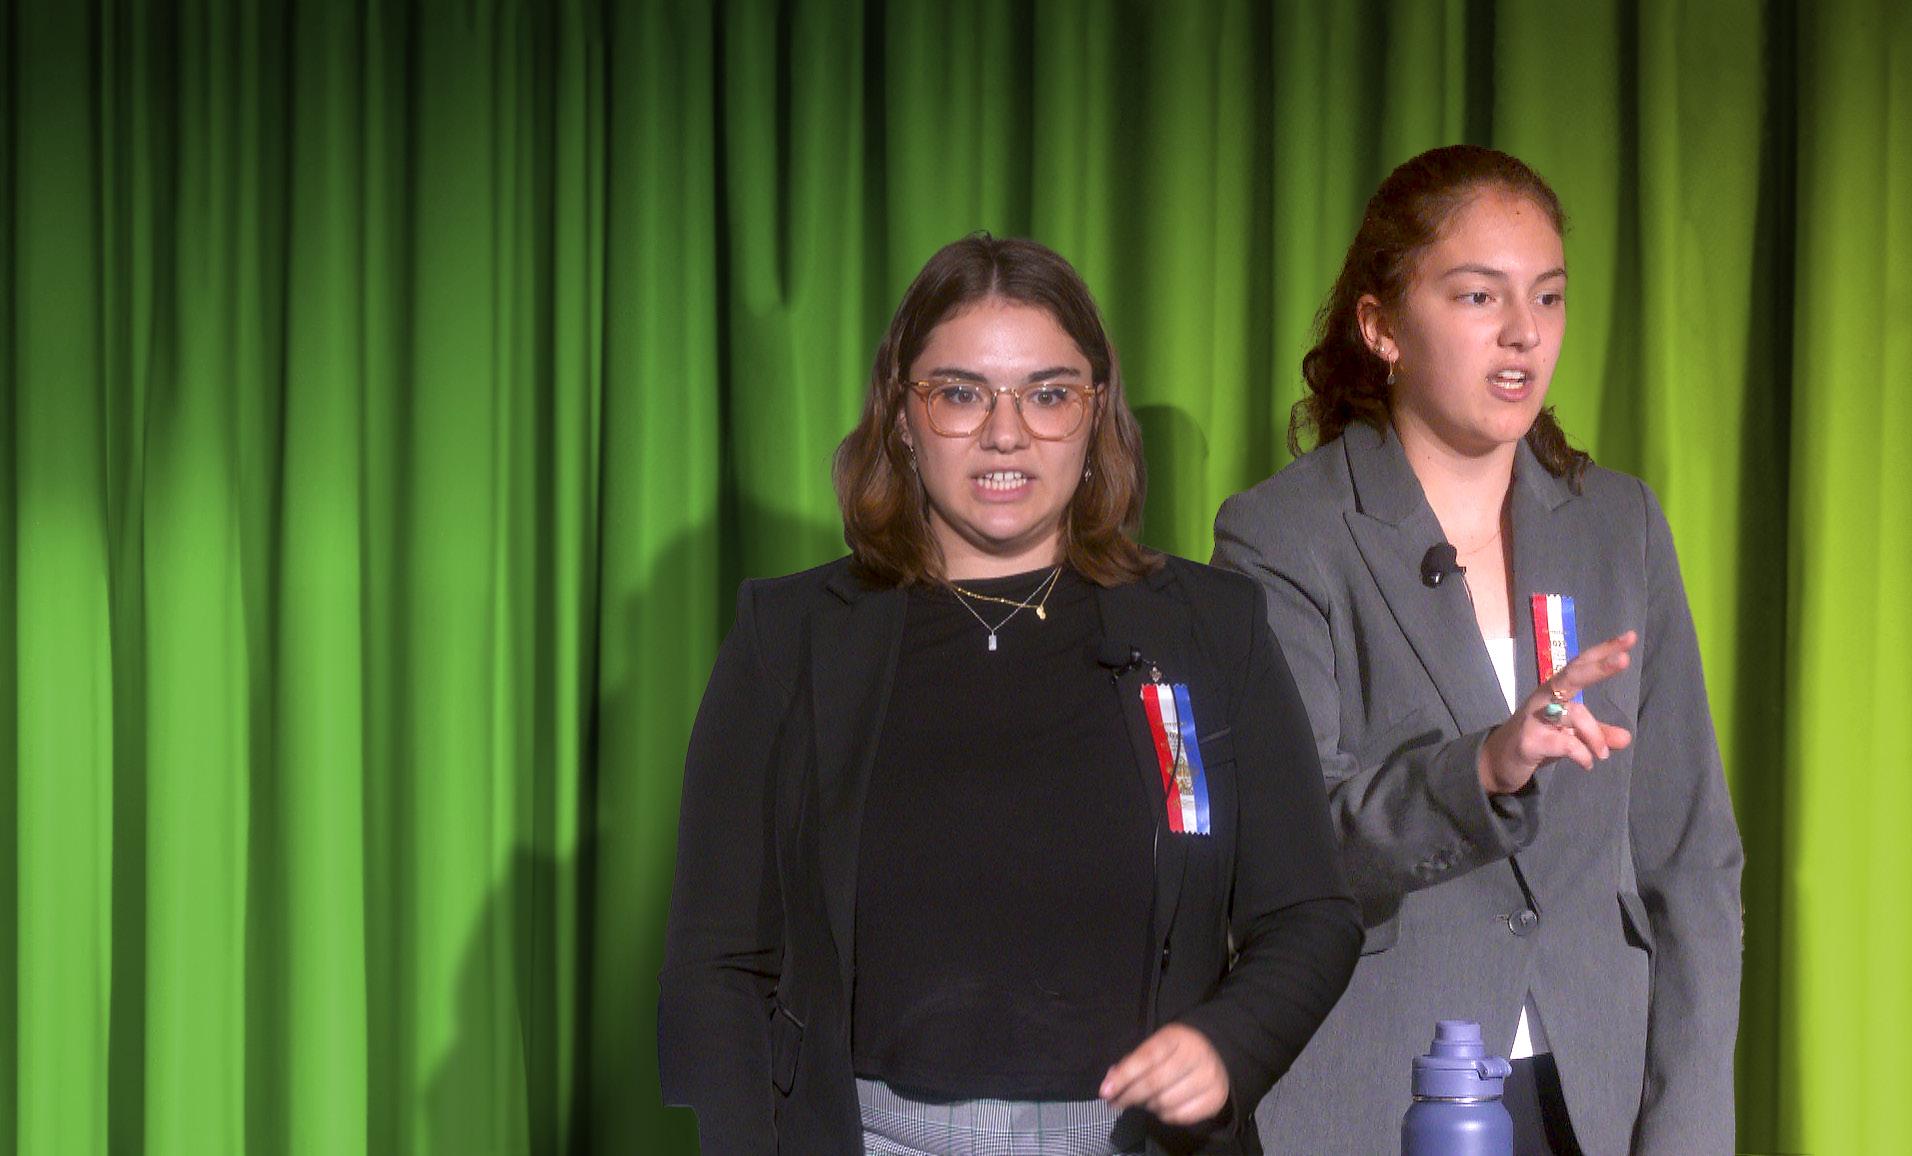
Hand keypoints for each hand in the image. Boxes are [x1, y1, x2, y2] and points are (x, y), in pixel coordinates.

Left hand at [1100, 1023, 1228, 1126]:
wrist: (1217, 1052)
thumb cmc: (1177, 1049)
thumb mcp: (1157, 1044)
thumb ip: (1133, 1061)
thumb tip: (1110, 1082)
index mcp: (1176, 1037)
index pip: (1146, 1057)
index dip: (1124, 1075)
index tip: (1105, 1091)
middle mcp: (1196, 1056)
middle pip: (1154, 1083)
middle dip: (1129, 1096)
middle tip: (1116, 1102)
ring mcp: (1209, 1078)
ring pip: (1165, 1103)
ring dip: (1147, 1106)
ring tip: (1143, 1101)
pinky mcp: (1215, 1099)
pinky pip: (1180, 1116)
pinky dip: (1164, 1115)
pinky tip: (1161, 1107)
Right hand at [1478, 630, 1637, 795]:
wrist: (1499, 761)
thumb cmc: (1538, 739)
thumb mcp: (1571, 735)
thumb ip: (1598, 734)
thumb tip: (1626, 738)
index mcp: (1556, 690)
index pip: (1581, 664)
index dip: (1604, 650)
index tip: (1630, 637)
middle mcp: (1544, 697)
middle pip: (1572, 676)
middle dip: (1599, 667)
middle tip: (1624, 659)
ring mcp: (1535, 717)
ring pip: (1574, 714)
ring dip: (1595, 735)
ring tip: (1603, 754)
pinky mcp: (1530, 740)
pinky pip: (1565, 743)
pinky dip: (1582, 754)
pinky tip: (1587, 763)